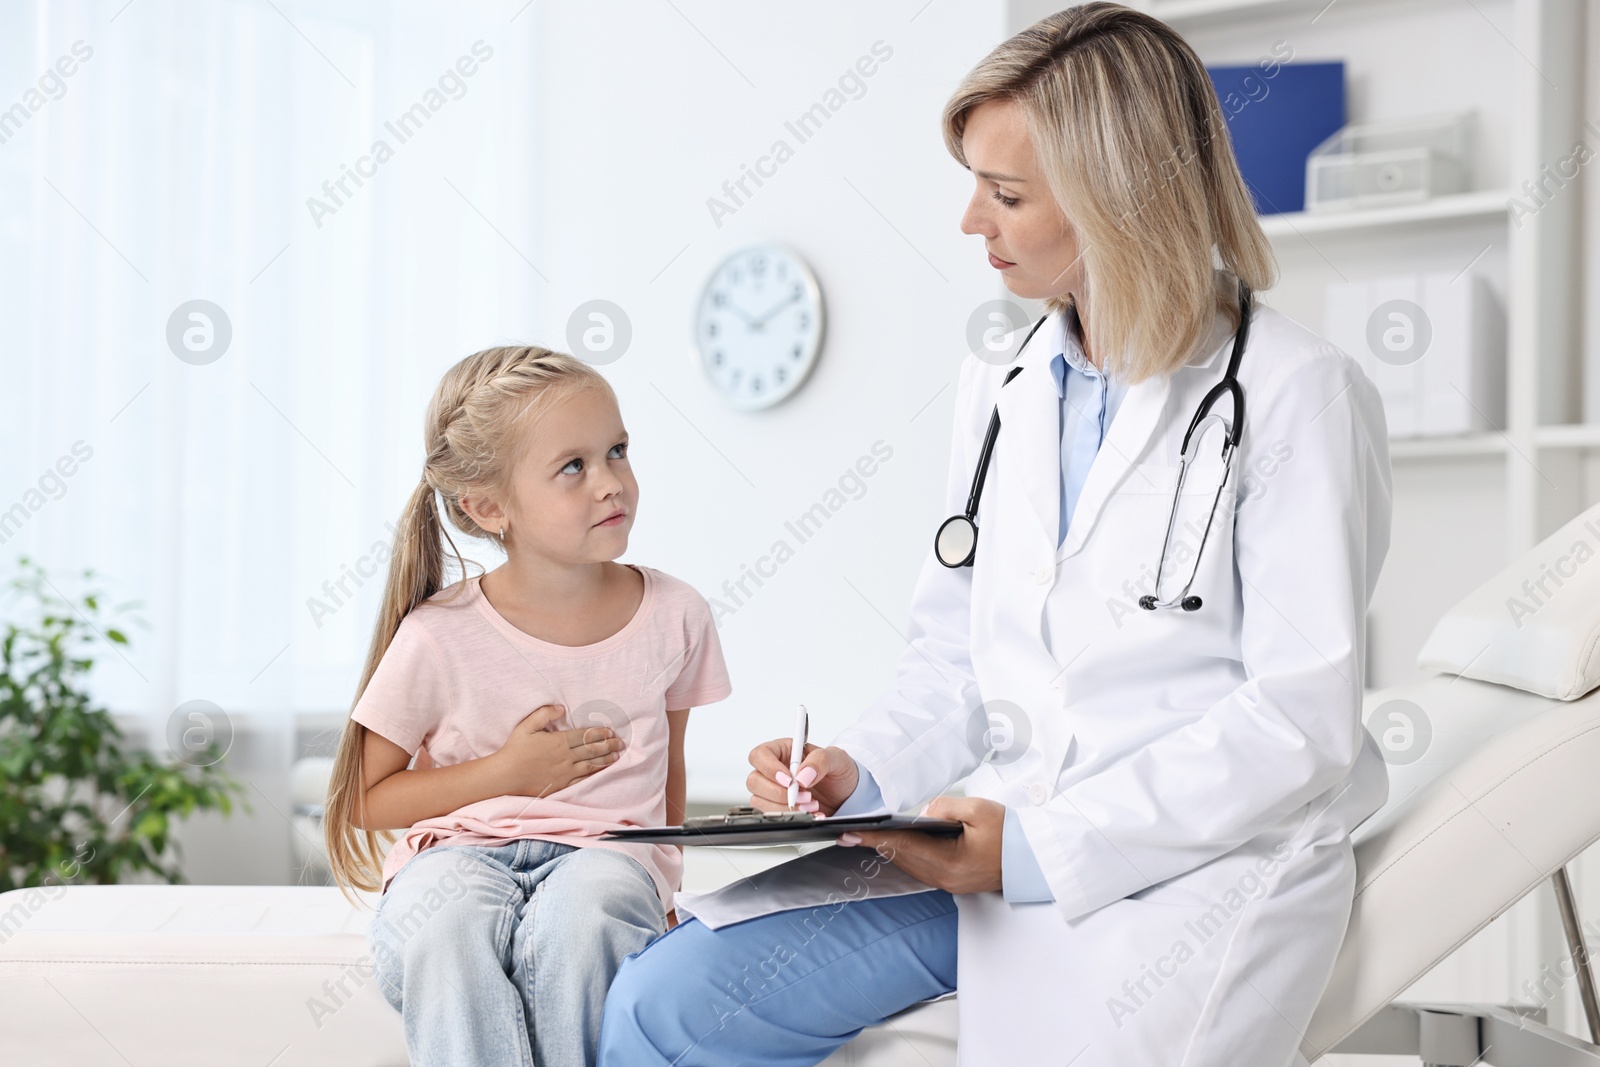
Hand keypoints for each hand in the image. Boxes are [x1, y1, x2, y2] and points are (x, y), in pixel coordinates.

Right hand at [492, 704, 622, 796]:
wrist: (505, 776)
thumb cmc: (514, 749)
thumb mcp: (526, 726)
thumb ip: (544, 714)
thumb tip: (561, 708)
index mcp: (558, 742)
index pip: (584, 736)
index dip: (599, 733)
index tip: (610, 731)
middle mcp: (565, 757)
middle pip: (591, 750)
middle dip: (608, 745)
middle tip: (620, 742)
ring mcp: (564, 773)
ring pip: (590, 765)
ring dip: (605, 759)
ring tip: (616, 756)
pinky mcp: (561, 785)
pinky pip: (581, 780)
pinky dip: (594, 774)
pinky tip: (601, 772)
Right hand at [746, 740, 858, 814]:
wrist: (848, 795)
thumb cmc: (840, 771)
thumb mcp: (837, 758)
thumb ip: (820, 761)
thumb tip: (802, 775)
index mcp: (784, 751)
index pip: (760, 755)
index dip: (769, 768)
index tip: (789, 780)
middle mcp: (775, 770)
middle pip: (754, 780)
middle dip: (779, 793)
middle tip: (804, 796)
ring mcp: (773, 791)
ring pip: (759, 800)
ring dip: (785, 807)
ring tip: (810, 805)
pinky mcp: (778, 808)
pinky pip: (771, 815)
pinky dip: (789, 817)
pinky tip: (809, 814)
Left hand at [838, 796, 1005, 894]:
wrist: (1032, 859)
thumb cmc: (1011, 834)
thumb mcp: (980, 810)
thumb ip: (946, 807)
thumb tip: (925, 812)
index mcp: (951, 862)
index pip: (905, 845)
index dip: (875, 837)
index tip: (851, 833)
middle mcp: (946, 878)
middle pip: (902, 858)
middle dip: (875, 844)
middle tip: (848, 833)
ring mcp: (949, 884)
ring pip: (909, 865)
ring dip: (889, 850)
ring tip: (864, 837)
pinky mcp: (952, 882)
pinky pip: (921, 868)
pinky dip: (905, 855)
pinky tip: (895, 844)